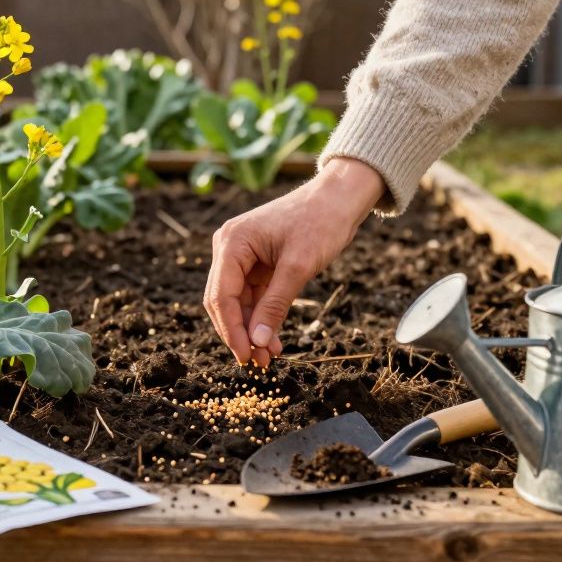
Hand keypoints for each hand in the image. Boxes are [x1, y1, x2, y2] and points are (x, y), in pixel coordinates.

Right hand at [203, 158, 385, 366]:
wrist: (339, 198)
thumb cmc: (320, 222)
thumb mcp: (299, 267)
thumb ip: (275, 305)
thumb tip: (257, 342)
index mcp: (232, 243)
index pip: (221, 296)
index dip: (231, 330)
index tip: (246, 356)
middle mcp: (229, 247)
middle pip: (223, 301)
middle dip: (239, 333)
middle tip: (258, 362)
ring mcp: (241, 255)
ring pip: (237, 302)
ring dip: (251, 329)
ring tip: (269, 356)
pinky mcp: (255, 261)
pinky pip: (252, 296)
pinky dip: (261, 317)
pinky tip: (272, 339)